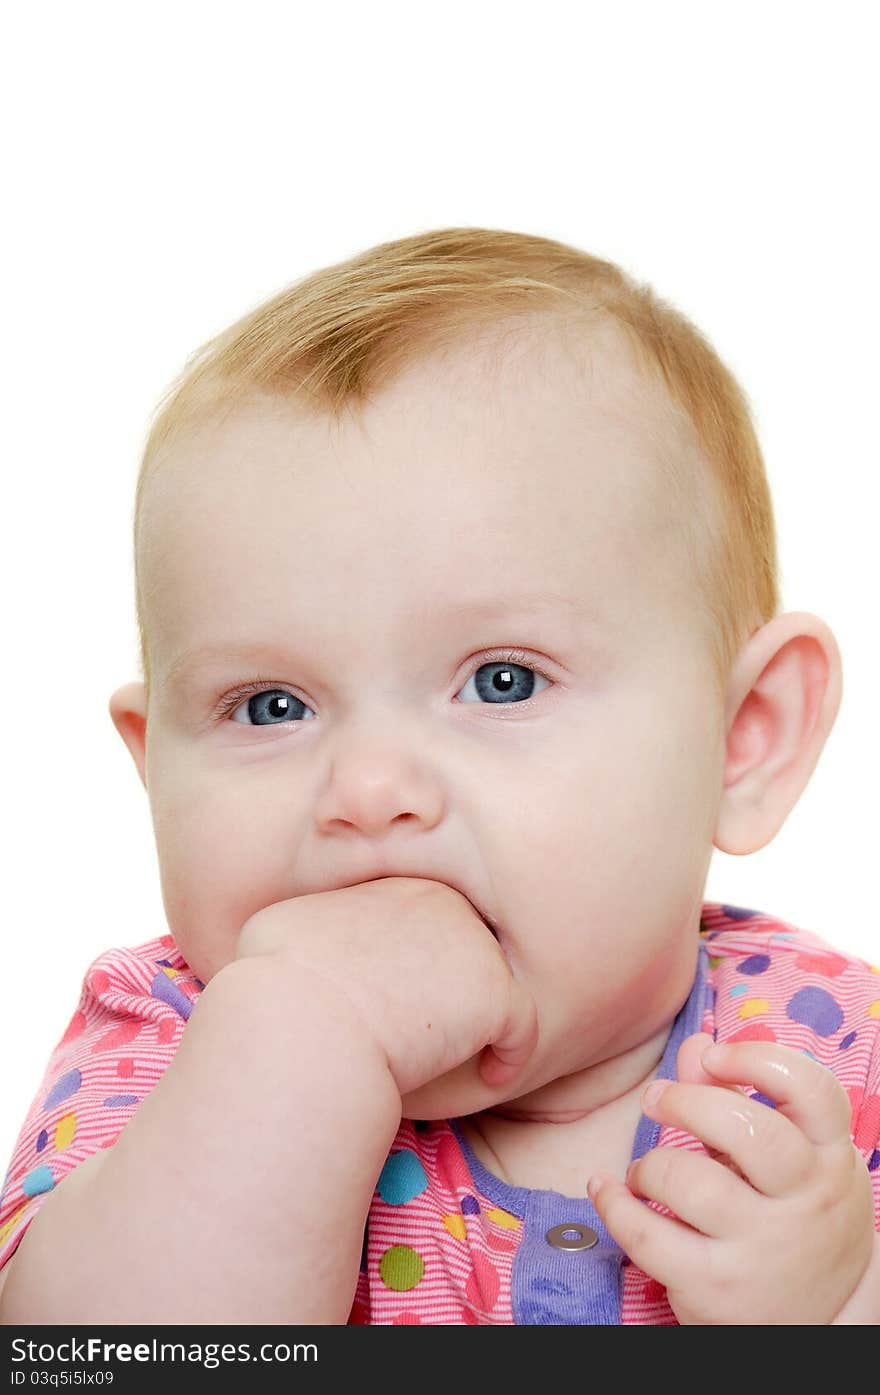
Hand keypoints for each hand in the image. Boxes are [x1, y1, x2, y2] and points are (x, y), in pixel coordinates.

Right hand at [234, 876, 537, 1099]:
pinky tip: (491, 1076)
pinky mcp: (495, 993)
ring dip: (479, 1018)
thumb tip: (300, 938)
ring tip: (460, 1057)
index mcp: (390, 884)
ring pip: (491, 982)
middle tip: (433, 1033)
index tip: (398, 1008)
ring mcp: (471, 942)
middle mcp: (437, 899)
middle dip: (453, 986)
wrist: (303, 1023)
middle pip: (461, 944)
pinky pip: (521, 1025)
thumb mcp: (276, 930)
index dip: (415, 967)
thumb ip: (313, 927)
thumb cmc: (274, 987)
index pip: (420, 921)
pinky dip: (510, 1053)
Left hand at [586, 1032, 876, 1323]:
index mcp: (830, 1158)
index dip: (756, 1060)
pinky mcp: (719, 1290)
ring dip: (650, 1165)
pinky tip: (607, 1190)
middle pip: (746, 1130)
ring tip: (646, 1172)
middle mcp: (807, 1202)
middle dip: (686, 1102)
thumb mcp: (789, 1159)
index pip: (811, 1091)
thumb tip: (696, 1046)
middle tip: (657, 1099)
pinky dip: (614, 1206)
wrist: (819, 1322)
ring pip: (690, 1182)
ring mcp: (765, 1250)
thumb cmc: (794, 1217)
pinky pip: (649, 1236)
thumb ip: (738, 1099)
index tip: (715, 1057)